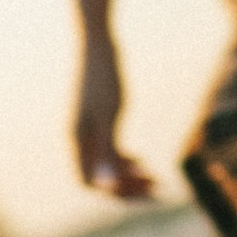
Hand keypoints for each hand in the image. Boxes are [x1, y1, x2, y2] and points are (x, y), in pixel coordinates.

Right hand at [74, 34, 154, 200]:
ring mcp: (88, 131)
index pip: (92, 183)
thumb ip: (108, 150)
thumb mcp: (111, 114)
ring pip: (106, 166)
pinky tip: (142, 160)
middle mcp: (80, 140)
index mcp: (79, 140)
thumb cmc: (105, 76)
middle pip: (100, 178)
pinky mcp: (98, 121)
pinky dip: (125, 161)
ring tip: (155, 178)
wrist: (99, 43)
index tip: (146, 192)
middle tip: (158, 190)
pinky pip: (109, 152)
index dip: (117, 192)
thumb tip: (107, 185)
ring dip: (129, 176)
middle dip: (128, 187)